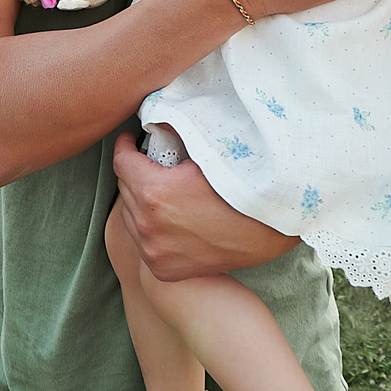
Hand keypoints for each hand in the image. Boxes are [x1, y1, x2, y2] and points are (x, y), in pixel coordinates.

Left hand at [111, 130, 296, 280]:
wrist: (268, 231)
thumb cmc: (240, 186)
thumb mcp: (206, 155)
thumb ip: (173, 138)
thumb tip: (153, 120)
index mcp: (154, 192)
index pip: (121, 161)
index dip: (125, 146)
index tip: (130, 140)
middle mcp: (147, 225)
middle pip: (125, 189)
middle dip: (135, 173)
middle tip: (151, 164)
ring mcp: (153, 250)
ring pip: (130, 217)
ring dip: (140, 202)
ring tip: (162, 193)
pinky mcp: (162, 269)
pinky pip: (144, 242)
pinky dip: (152, 229)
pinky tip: (170, 220)